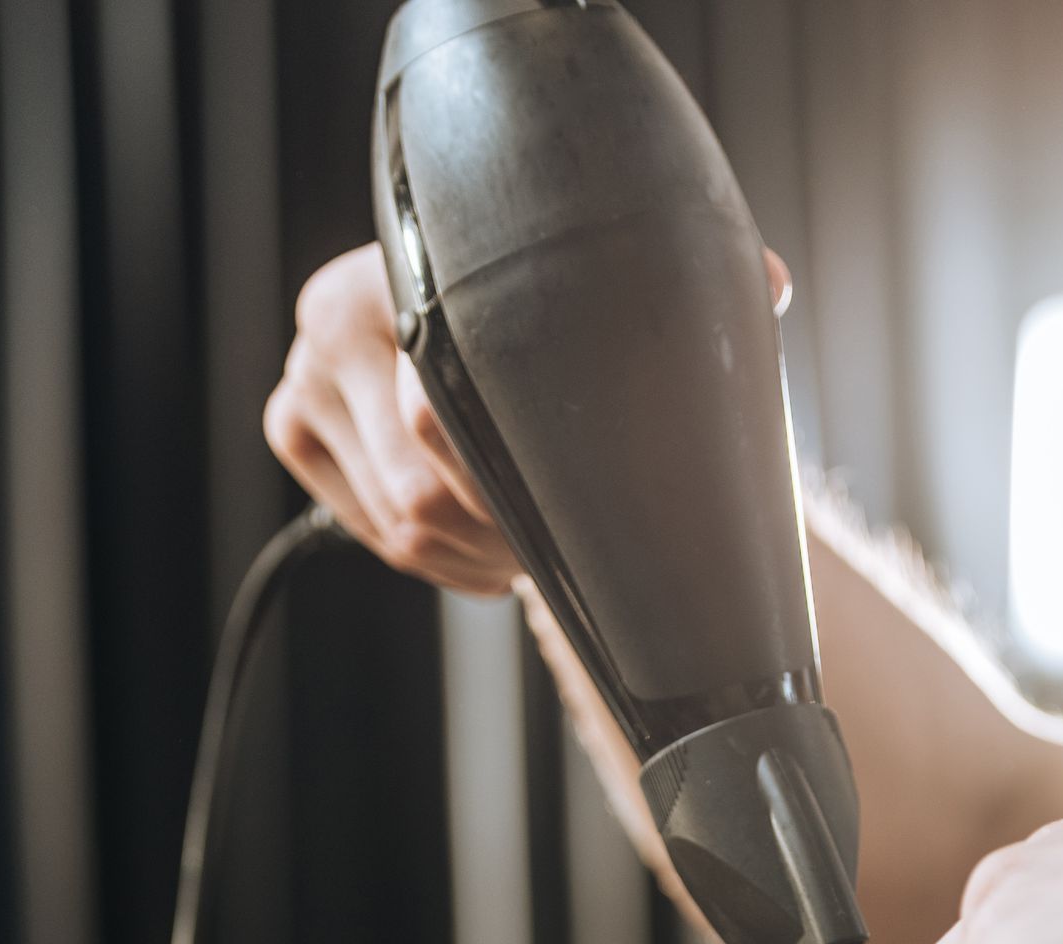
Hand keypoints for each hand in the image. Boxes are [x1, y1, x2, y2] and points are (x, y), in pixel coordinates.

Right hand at [263, 243, 794, 594]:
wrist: (490, 327)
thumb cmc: (565, 327)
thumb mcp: (624, 306)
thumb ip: (691, 294)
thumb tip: (768, 284)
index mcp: (408, 265)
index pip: (447, 421)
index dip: (515, 496)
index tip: (572, 514)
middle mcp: (335, 311)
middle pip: (423, 493)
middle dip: (503, 537)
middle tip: (560, 543)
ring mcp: (304, 372)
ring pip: (401, 528)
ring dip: (478, 557)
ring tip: (529, 540)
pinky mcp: (293, 424)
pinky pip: (373, 537)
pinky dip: (436, 560)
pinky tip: (479, 540)